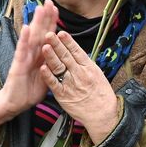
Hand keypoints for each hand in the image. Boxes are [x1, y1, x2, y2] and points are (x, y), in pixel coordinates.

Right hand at [0, 1, 60, 114]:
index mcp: (40, 55)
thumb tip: (61, 55)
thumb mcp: (46, 76)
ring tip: (38, 8)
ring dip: (35, 23)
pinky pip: (21, 51)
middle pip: (39, 32)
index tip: (56, 9)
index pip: (47, 36)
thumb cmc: (29, 90)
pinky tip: (25, 28)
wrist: (14, 104)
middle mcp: (32, 53)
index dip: (51, 22)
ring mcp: (24, 58)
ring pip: (31, 37)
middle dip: (44, 17)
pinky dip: (24, 39)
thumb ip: (52, 64)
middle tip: (49, 1)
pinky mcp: (17, 65)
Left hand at [41, 22, 119, 141]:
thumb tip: (77, 53)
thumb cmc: (101, 94)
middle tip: (48, 34)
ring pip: (59, 67)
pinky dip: (48, 76)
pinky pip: (54, 84)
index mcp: (89, 68)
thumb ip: (86, 64)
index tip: (61, 32)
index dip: (68, 42)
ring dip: (51, 56)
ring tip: (44, 46)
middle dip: (57, 44)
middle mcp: (80, 74)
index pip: (77, 51)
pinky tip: (43, 68)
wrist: (102, 114)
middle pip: (66, 56)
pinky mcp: (63, 95)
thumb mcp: (98, 75)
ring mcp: (71, 84)